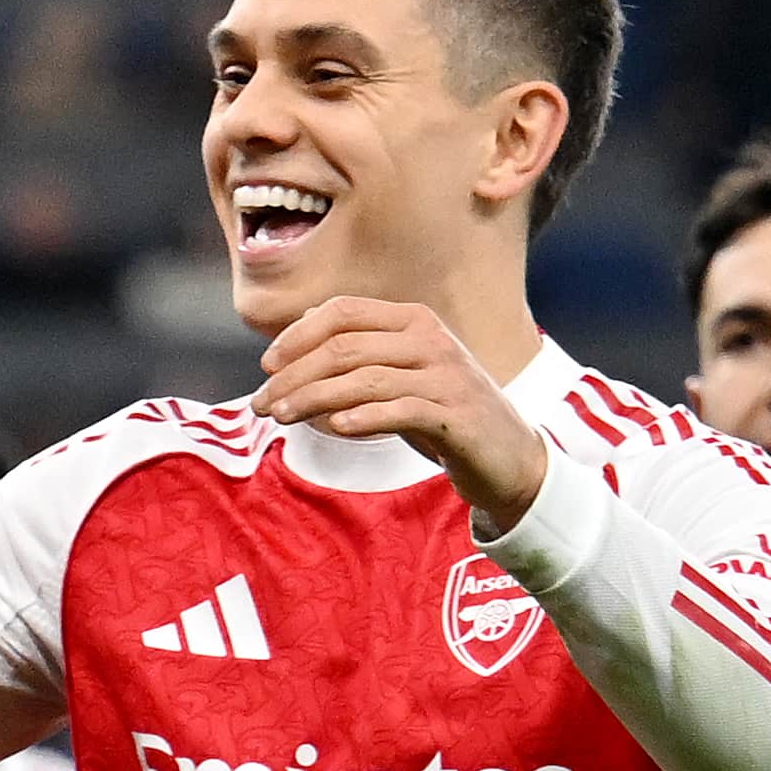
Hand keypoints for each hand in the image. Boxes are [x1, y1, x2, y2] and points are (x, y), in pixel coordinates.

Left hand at [248, 295, 546, 529]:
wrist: (509, 459)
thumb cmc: (445, 416)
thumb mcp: (401, 373)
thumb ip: (360, 348)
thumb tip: (303, 321)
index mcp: (414, 320)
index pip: (343, 312)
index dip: (298, 336)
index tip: (266, 367)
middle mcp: (431, 340)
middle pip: (345, 347)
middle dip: (294, 376)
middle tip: (261, 405)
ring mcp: (446, 376)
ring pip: (363, 379)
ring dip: (313, 399)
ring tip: (281, 418)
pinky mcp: (456, 415)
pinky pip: (400, 411)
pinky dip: (363, 419)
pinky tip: (335, 429)